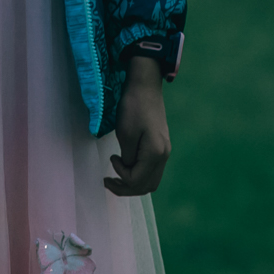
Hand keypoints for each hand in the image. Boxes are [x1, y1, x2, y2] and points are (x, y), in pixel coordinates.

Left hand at [104, 56, 170, 196]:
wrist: (145, 85)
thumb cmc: (133, 106)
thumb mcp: (125, 133)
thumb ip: (128, 157)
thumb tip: (128, 169)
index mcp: (155, 153)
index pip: (138, 180)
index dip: (121, 176)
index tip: (111, 158)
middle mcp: (164, 155)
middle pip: (147, 186)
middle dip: (126, 188)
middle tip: (108, 181)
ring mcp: (164, 151)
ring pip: (151, 180)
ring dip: (133, 183)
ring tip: (115, 178)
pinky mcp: (161, 145)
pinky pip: (152, 169)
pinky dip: (138, 174)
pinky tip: (126, 166)